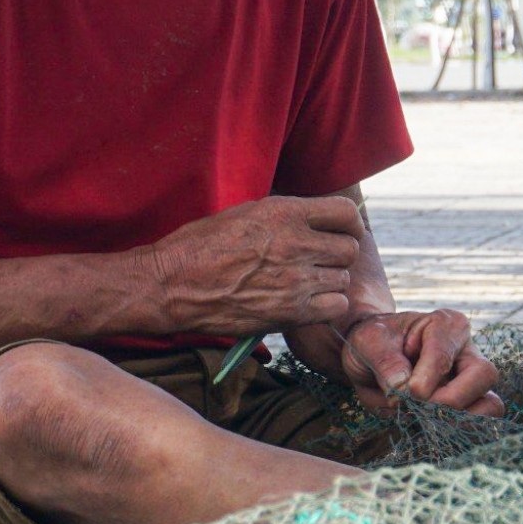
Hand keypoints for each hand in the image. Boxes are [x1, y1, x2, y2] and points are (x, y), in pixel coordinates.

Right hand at [144, 196, 364, 336]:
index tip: (341, 232)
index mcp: (285, 212)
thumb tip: (315, 216)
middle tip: (319, 262)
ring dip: (330, 282)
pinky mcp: (292, 311)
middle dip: (337, 255)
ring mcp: (296, 279)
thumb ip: (285, 215)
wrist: (173, 285)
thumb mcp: (245, 213)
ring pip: (343, 279)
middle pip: (349, 249)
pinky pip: (337, 306)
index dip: (348, 224)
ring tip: (306, 283)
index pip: (345, 212)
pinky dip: (327, 306)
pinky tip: (308, 303)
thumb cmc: (201, 246)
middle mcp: (296, 243)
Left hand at [337, 309, 503, 416]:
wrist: (371, 359)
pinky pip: (479, 426)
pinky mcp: (468, 407)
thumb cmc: (374, 343)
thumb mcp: (369, 342)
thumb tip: (403, 391)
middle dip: (452, 399)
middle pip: (485, 375)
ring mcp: (471, 382)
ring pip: (491, 404)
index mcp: (446, 325)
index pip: (445, 355)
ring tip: (426, 422)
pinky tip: (430, 431)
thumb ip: (386, 362)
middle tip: (421, 410)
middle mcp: (467, 352)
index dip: (425, 380)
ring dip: (460, 421)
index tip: (405, 392)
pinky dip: (457, 435)